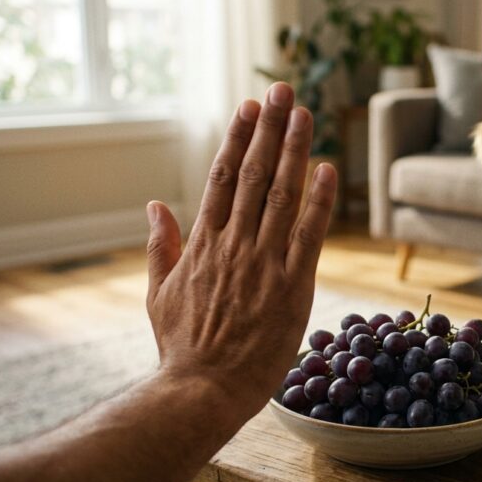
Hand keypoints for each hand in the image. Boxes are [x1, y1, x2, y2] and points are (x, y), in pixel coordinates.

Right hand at [144, 83, 335, 418]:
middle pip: (254, 174)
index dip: (238, 139)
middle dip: (270, 128)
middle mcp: (233, 244)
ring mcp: (262, 263)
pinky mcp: (291, 286)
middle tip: (282, 90)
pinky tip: (328, 169)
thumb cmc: (181, 348)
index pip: (223, 178)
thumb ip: (159, 246)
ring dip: (295, 150)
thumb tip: (154, 205)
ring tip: (305, 113)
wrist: (200, 391)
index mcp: (202, 244)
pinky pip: (308, 235)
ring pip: (282, 195)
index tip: (249, 108)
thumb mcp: (158, 294)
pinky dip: (318, 200)